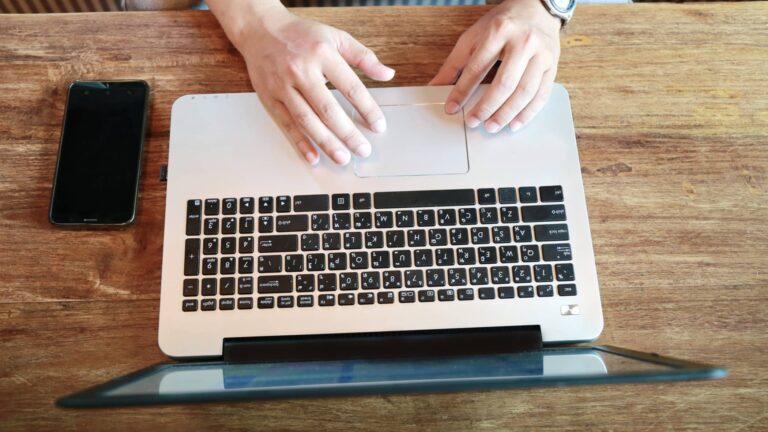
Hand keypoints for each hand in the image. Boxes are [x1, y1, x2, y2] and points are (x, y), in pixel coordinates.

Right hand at [209, 0, 394, 164]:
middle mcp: (301, 71)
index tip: (378, 125)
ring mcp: (283, 86)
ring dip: (326, 142)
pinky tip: (313, 157)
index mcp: (322, 54)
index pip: (350, 87)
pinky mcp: (269, 98)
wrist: (260, 29)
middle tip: (363, 150)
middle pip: (328, 109)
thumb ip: (364, 57)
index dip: (367, 109)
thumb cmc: (301, 35)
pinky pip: (286, 124)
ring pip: (307, 120)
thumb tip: (388, 74)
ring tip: (342, 158)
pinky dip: (300, 143)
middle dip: (347, 133)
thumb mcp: (336, 37)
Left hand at [430, 0, 560, 132]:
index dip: (462, 91)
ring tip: (492, 126)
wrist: (536, 7)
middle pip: (504, 83)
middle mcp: (523, 41)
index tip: (452, 108)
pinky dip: (528, 113)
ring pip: (525, 91)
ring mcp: (541, 54)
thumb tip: (435, 85)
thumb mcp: (474, 35)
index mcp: (499, 31)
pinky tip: (515, 123)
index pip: (477, 67)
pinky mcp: (552, 65)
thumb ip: (455, 62)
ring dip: (507, 114)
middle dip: (487, 107)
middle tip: (474, 121)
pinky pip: (542, 94)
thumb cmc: (503, 23)